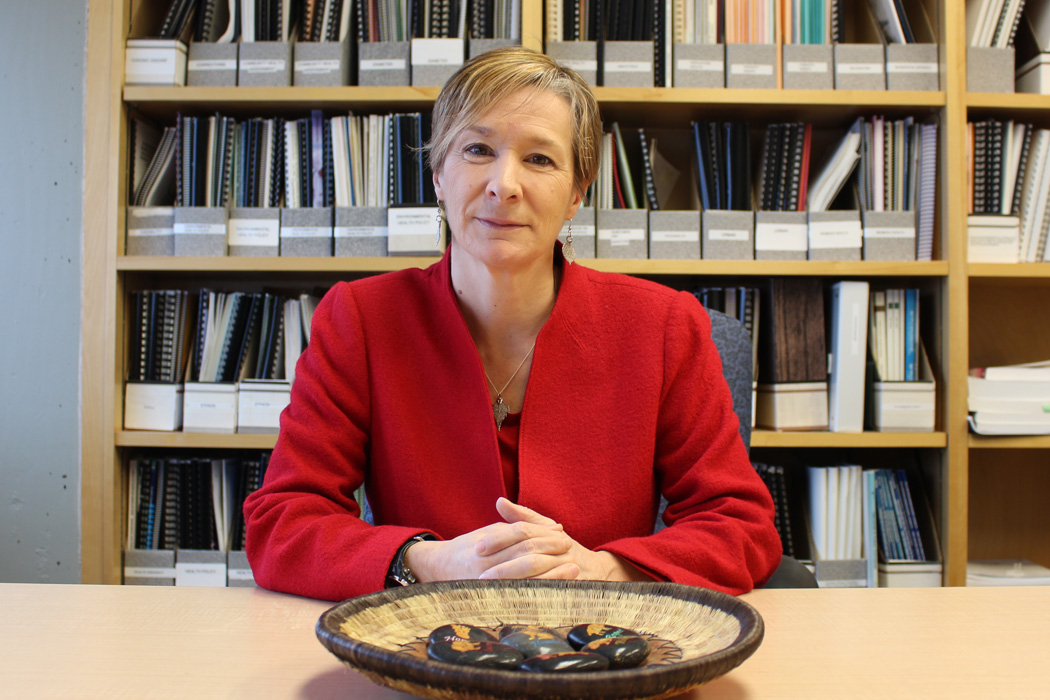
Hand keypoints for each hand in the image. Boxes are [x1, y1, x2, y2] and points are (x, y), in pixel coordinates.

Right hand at [405, 499, 574, 582]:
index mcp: (486, 544)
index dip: (543, 534)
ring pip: (524, 579)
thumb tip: (555, 527)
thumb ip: (520, 526)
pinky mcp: (490, 601)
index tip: (563, 534)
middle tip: (570, 550)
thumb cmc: (470, 548)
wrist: (438, 569)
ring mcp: (486, 585)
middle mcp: (485, 564)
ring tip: (572, 570)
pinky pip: (519, 599)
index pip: (519, 535)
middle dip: (550, 552)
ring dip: (552, 574)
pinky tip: (557, 591)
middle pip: (524, 555)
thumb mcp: (492, 531)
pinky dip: (541, 593)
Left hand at [481, 499, 650, 581]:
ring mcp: (568, 569)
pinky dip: (528, 597)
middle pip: (529, 552)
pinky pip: (548, 593)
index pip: (523, 531)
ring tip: (490, 589)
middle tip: (479, 572)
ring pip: (538, 574)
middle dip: (503, 564)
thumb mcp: (546, 530)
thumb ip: (523, 517)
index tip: (478, 547)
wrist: (600, 573)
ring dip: (513, 582)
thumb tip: (500, 502)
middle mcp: (560, 549)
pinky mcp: (572, 589)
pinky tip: (510, 602)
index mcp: (551, 533)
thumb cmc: (565, 551)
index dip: (500, 538)